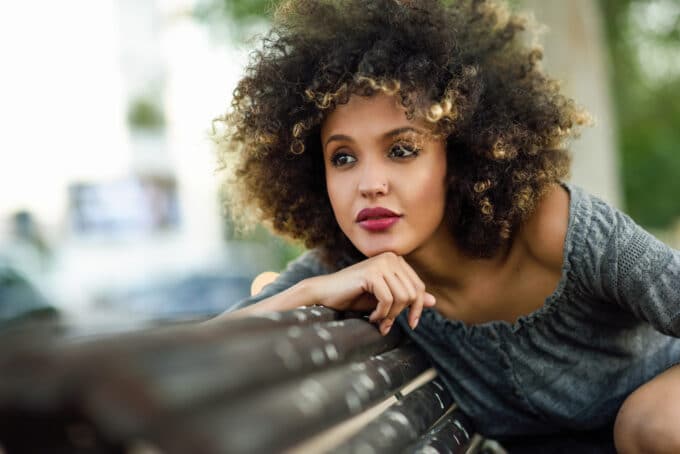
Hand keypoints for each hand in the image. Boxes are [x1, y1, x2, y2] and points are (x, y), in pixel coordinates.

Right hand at [305, 252, 435, 334]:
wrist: (325, 294)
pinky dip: (381, 314)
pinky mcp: (371, 272)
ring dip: (390, 315)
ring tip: (377, 320)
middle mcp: (391, 257)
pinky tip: (371, 317)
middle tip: (385, 324)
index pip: (418, 287)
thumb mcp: (385, 298)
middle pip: (413, 293)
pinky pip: (388, 300)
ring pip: (402, 297)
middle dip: (401, 313)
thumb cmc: (354, 296)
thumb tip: (433, 301)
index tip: (411, 324)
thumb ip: (407, 297)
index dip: (417, 308)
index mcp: (396, 260)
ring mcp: (381, 263)